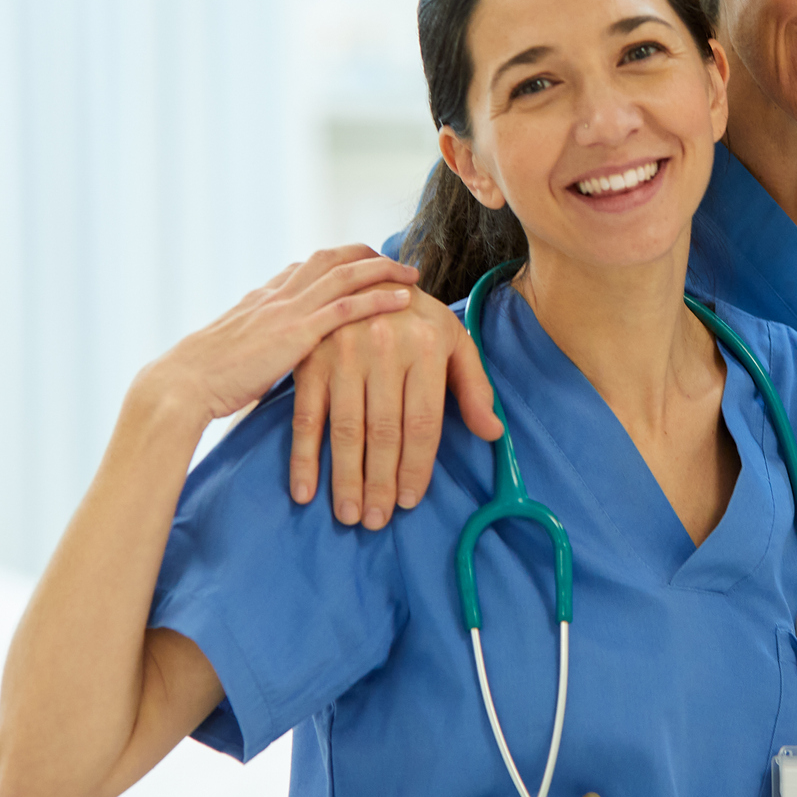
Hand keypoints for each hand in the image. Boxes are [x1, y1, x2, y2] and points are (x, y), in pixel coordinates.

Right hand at [124, 246, 418, 432]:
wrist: (181, 385)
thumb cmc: (203, 381)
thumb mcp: (234, 354)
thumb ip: (258, 348)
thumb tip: (272, 360)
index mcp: (261, 298)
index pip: (305, 267)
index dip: (337, 262)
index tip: (360, 263)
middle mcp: (276, 294)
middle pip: (330, 259)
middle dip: (366, 255)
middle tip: (394, 260)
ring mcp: (286, 310)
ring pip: (345, 274)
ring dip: (382, 270)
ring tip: (412, 273)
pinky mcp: (295, 333)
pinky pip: (347, 307)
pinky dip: (379, 299)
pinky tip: (404, 299)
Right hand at [289, 278, 500, 527]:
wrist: (365, 274)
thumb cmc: (417, 317)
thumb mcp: (455, 341)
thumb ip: (475, 388)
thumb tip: (493, 433)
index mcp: (427, 346)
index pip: (423, 422)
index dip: (416, 468)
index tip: (409, 501)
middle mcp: (386, 348)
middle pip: (385, 432)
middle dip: (380, 483)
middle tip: (376, 521)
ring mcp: (344, 353)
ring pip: (346, 429)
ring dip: (346, 478)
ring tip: (350, 514)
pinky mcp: (311, 359)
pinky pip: (306, 416)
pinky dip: (303, 457)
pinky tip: (305, 491)